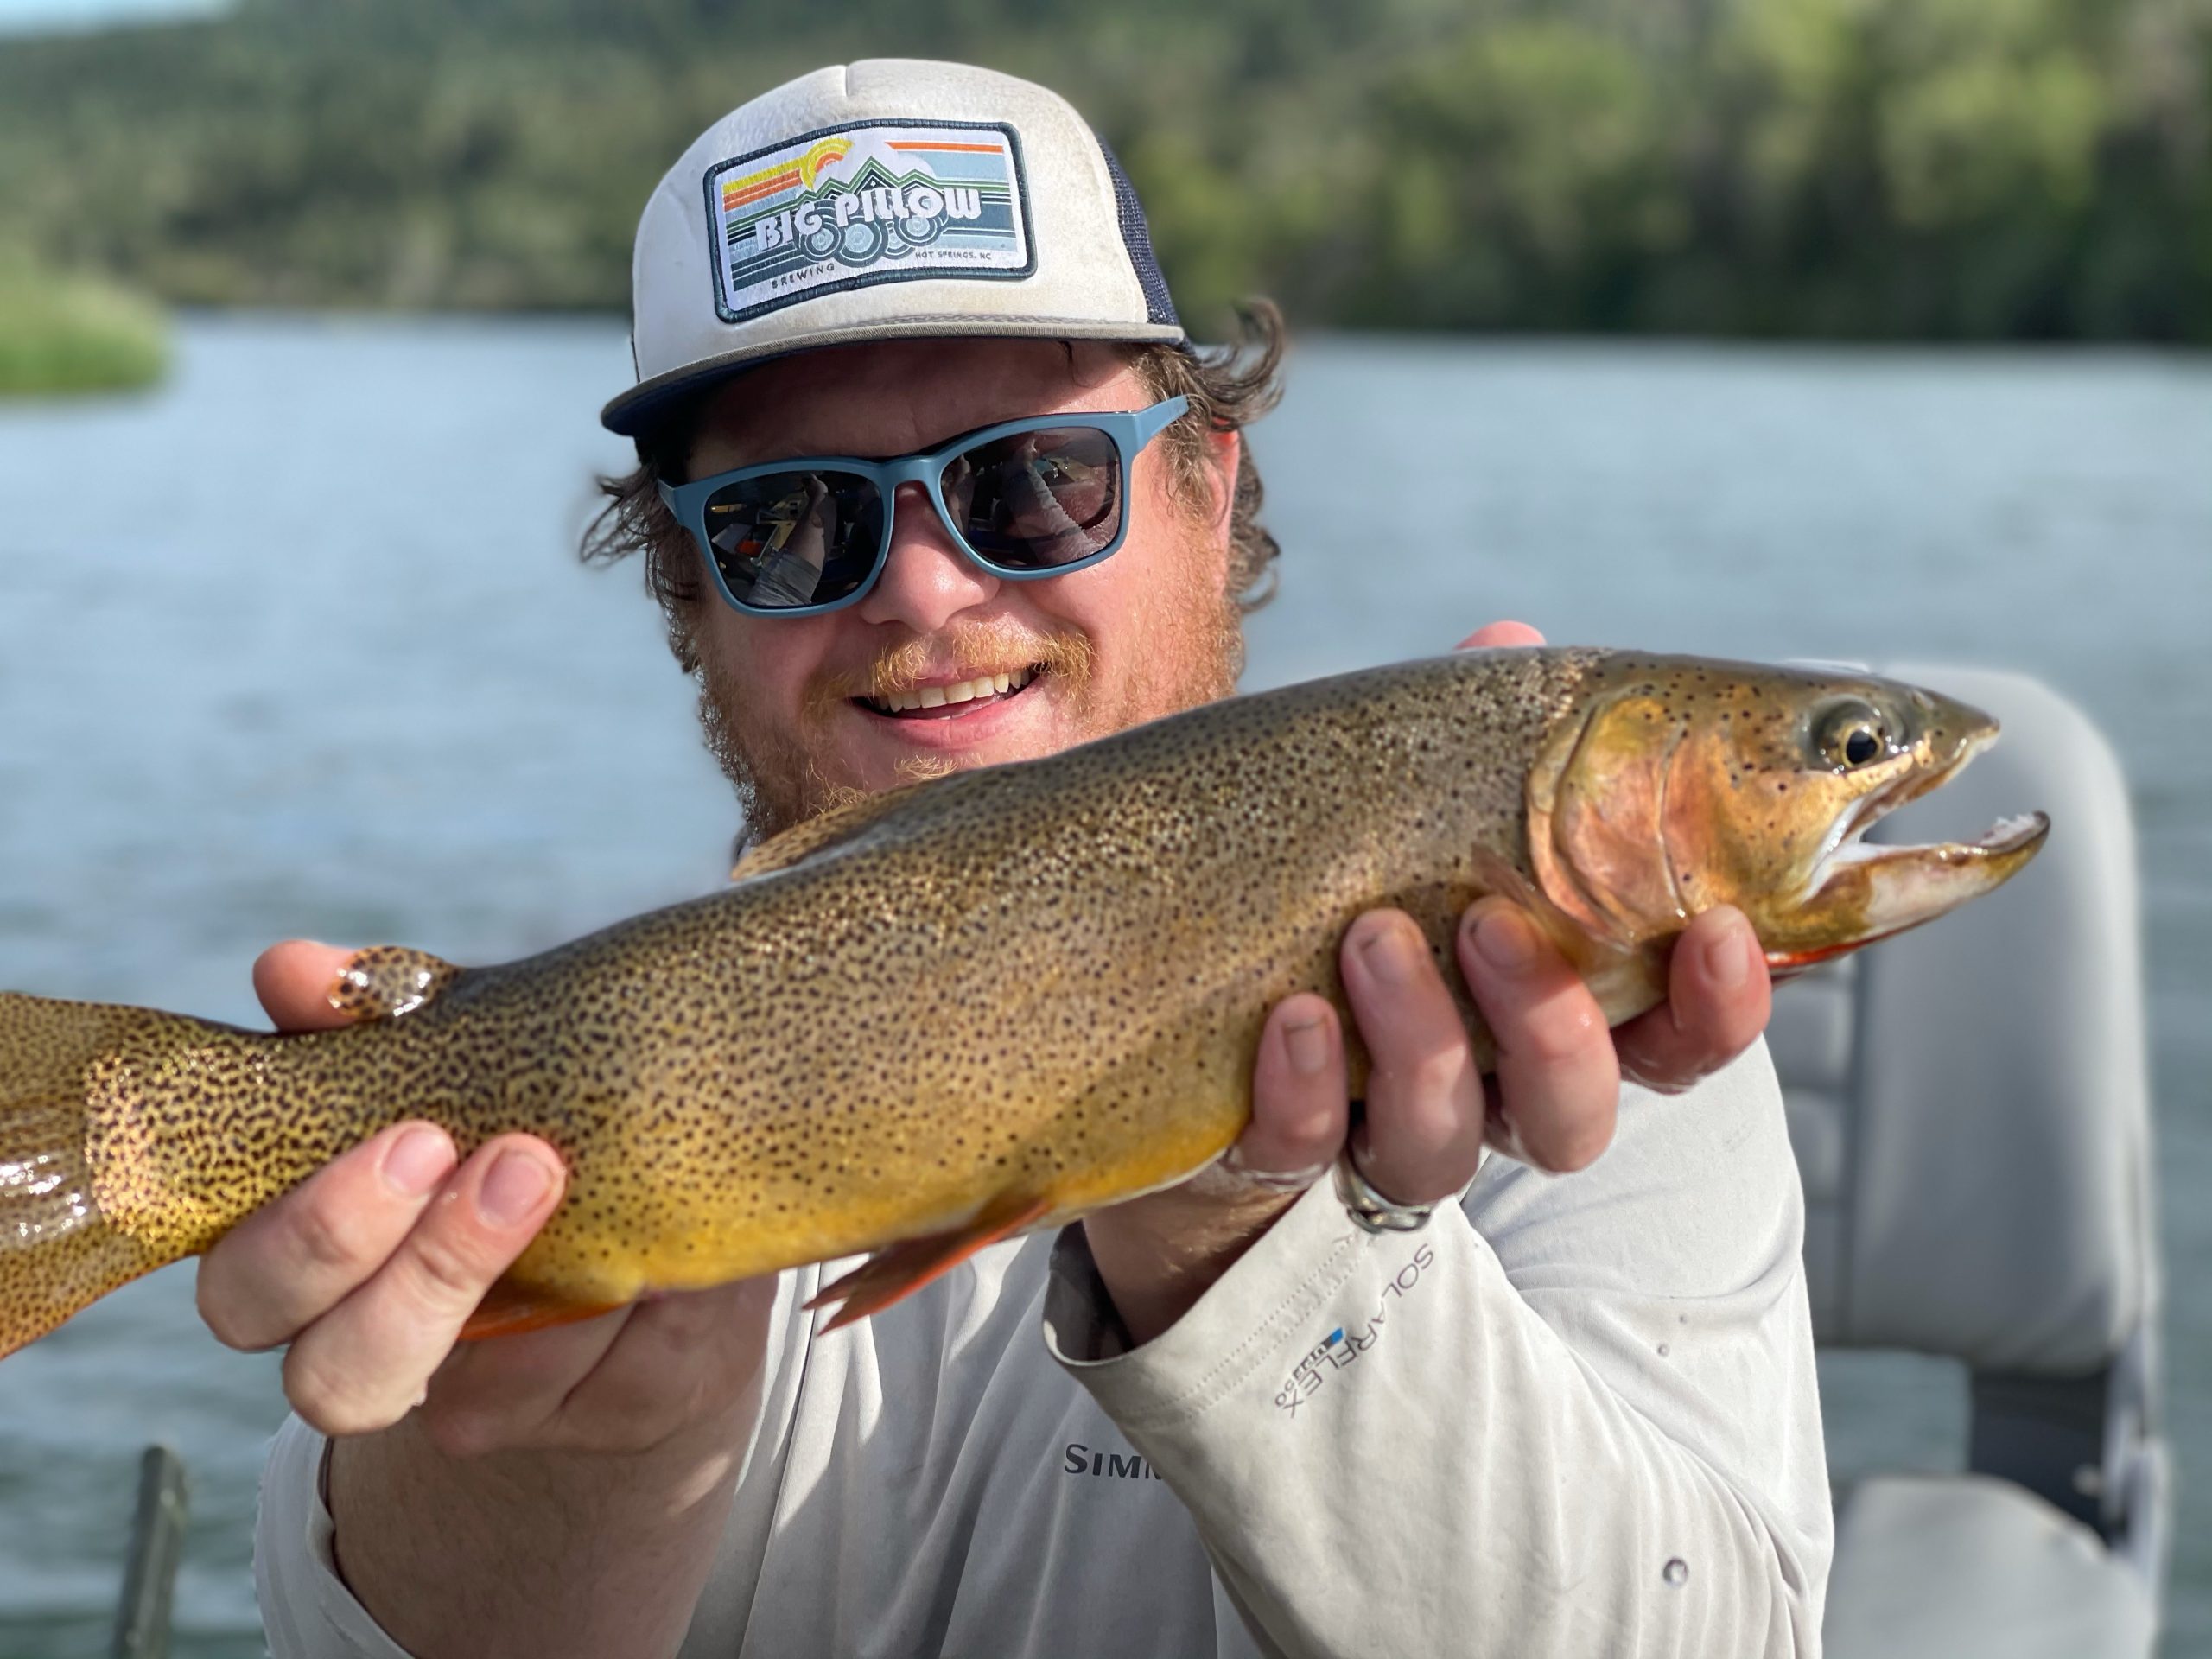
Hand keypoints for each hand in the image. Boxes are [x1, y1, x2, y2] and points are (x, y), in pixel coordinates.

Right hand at [195, 940, 772, 1456]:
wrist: (669, 1228)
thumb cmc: (526, 1118)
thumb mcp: (463, 1058)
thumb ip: (375, 1019)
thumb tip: (290, 967)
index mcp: (310, 1274)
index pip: (248, 1287)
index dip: (310, 1229)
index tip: (415, 1133)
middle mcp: (375, 1357)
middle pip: (330, 1377)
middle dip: (416, 1272)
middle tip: (514, 1163)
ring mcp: (489, 1404)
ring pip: (475, 1398)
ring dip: (553, 1289)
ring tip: (591, 1187)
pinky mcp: (601, 1419)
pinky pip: (607, 1386)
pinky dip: (639, 1311)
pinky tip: (664, 1253)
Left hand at [1084, 622, 1772, 1342]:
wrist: (1181, 984)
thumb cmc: (1345, 872)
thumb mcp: (1414, 800)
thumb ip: (1480, 744)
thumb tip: (1510, 645)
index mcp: (1556, 1006)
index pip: (1677, 1037)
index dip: (1719, 1006)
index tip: (1719, 929)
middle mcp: (1486, 1089)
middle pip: (1574, 1116)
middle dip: (1552, 1029)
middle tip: (1493, 923)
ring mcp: (1382, 1126)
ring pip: (1442, 1142)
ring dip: (1422, 1040)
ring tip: (1371, 935)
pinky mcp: (1280, 1145)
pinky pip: (1306, 1147)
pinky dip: (1305, 1089)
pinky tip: (1291, 1018)